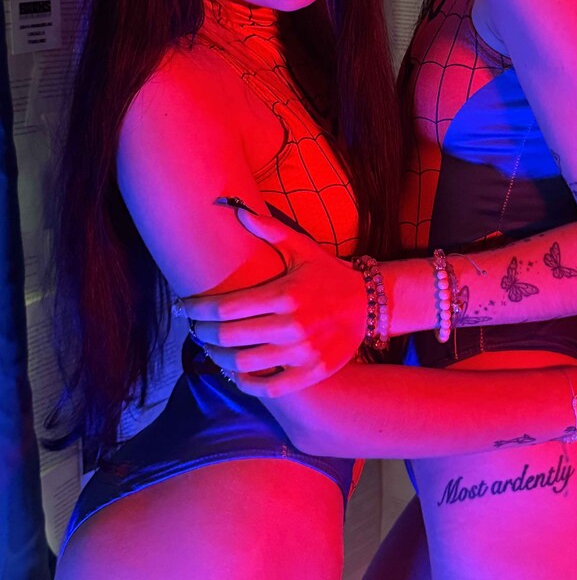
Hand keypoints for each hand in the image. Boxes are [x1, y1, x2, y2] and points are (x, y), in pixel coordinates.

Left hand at [181, 206, 367, 395]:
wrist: (370, 303)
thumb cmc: (328, 274)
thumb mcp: (302, 248)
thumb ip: (269, 229)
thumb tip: (237, 210)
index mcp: (285, 293)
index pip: (225, 307)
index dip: (197, 310)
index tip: (183, 308)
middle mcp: (293, 325)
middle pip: (229, 337)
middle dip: (202, 333)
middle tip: (194, 329)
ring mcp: (303, 352)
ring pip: (244, 364)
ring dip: (218, 358)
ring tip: (210, 348)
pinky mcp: (313, 373)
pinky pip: (269, 388)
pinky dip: (246, 383)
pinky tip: (235, 372)